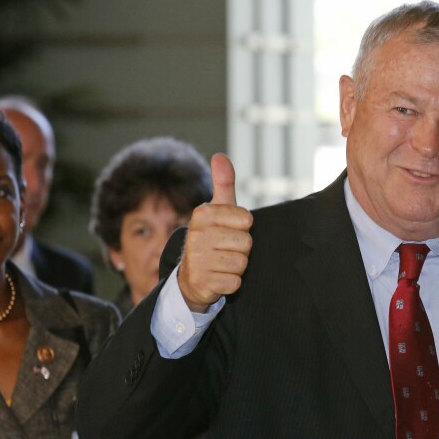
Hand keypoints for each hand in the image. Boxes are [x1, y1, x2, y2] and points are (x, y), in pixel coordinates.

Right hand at [178, 153, 252, 312]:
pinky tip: (218, 278)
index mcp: (202, 214)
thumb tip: (220, 155)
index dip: (242, 228)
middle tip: (225, 250)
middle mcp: (196, 235)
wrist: (191, 277)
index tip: (228, 231)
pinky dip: (231, 283)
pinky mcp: (203, 282)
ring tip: (222, 263)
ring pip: (242, 263)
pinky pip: (235, 282)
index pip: (247, 220)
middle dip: (241, 249)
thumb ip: (223, 183)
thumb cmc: (211, 238)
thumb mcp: (217, 210)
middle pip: (246, 242)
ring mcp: (198, 260)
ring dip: (237, 266)